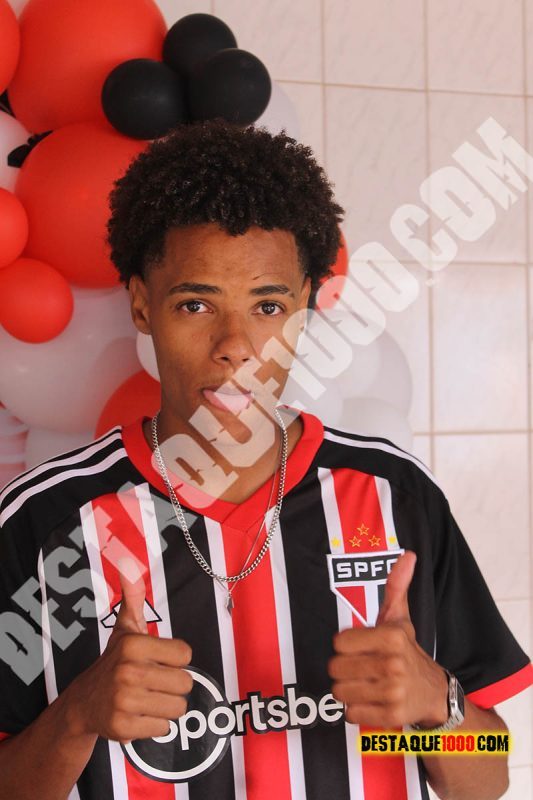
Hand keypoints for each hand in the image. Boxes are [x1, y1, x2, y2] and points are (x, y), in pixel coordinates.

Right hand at [66, 559, 192, 743]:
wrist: (84, 703)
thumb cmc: (115, 661)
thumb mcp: (126, 627)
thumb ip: (133, 595)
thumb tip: (127, 559)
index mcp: (135, 644)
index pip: (186, 655)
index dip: (175, 660)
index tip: (157, 660)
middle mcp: (129, 671)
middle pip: (186, 683)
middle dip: (173, 685)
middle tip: (152, 682)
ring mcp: (125, 701)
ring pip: (178, 708)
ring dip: (166, 706)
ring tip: (147, 698)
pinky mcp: (124, 728)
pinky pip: (164, 729)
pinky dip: (155, 725)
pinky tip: (138, 714)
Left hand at [328, 551, 448, 728]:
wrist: (435, 694)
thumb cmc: (408, 652)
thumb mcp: (401, 618)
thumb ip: (397, 586)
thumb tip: (408, 555)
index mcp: (392, 636)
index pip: (339, 642)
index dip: (345, 645)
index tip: (359, 647)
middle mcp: (394, 664)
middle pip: (336, 668)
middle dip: (343, 669)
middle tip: (359, 668)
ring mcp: (393, 692)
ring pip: (341, 692)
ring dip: (348, 690)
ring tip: (364, 684)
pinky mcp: (391, 717)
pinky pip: (351, 714)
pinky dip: (356, 710)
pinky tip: (371, 701)